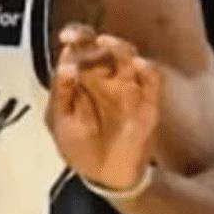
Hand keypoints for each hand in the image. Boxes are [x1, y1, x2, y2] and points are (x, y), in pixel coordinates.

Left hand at [46, 24, 161, 191]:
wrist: (103, 177)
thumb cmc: (79, 146)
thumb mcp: (61, 121)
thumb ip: (62, 93)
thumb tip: (65, 63)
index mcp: (83, 77)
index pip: (82, 47)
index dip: (76, 36)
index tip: (66, 36)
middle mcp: (107, 77)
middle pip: (103, 47)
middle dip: (90, 39)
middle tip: (76, 37)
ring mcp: (128, 88)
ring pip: (129, 56)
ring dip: (118, 46)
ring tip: (105, 43)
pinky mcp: (148, 104)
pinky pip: (153, 81)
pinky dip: (148, 70)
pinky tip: (137, 65)